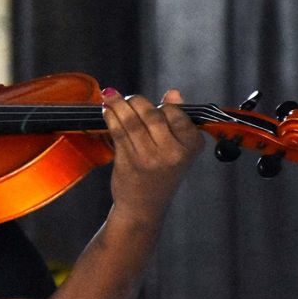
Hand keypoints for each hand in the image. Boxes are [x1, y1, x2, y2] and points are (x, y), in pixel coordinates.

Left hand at [100, 88, 203, 226]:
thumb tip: (174, 92)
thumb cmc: (161, 173)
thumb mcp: (178, 149)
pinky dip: (109, 116)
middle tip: (127, 99)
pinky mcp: (129, 160)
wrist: (144, 206)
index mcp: (191, 146)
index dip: (162, 106)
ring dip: (117, 104)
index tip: (153, 105)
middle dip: (135, 101)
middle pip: (151, 113)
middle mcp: (173, 152)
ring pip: (131, 120)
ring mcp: (150, 157)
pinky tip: (106, 110)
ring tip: (109, 96)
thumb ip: (177, 120)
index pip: (175, 113)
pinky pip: (117, 130)